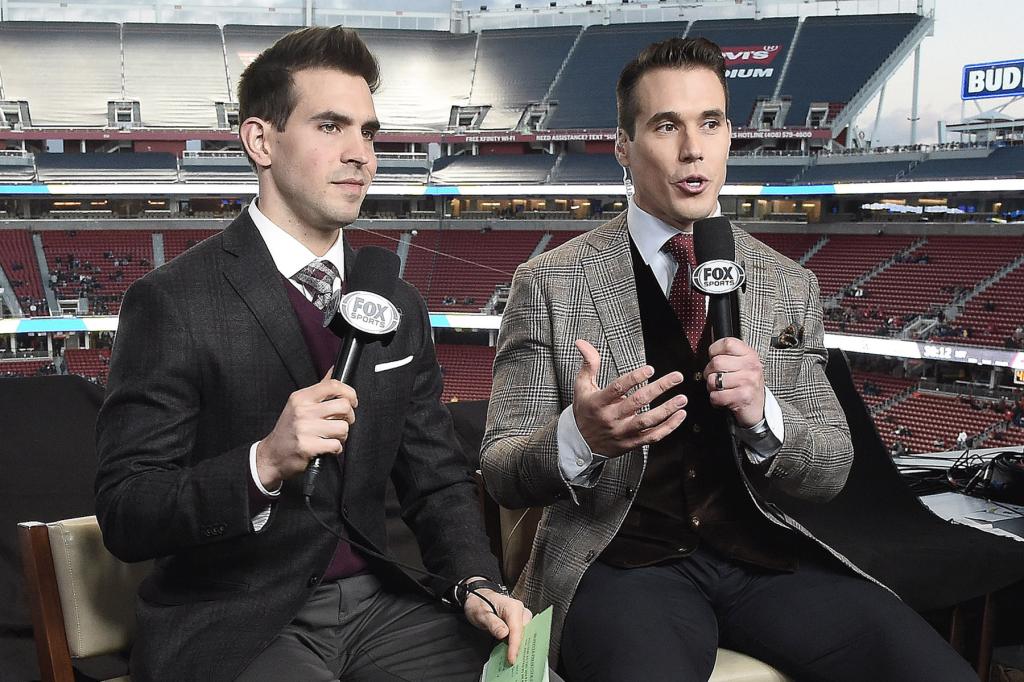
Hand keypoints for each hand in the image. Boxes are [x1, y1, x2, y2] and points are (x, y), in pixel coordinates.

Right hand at [255, 369, 357, 488]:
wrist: (272, 455)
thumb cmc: (289, 429)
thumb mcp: (299, 404)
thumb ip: (320, 388)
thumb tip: (334, 369)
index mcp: (301, 397)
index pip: (333, 385)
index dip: (350, 393)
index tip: (352, 401)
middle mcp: (302, 411)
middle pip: (343, 406)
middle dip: (349, 417)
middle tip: (342, 422)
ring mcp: (304, 429)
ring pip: (343, 427)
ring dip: (342, 435)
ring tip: (332, 436)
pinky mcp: (308, 446)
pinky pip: (336, 445)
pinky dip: (336, 449)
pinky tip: (327, 447)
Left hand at [463, 586, 532, 664]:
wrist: (476, 596)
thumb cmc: (478, 603)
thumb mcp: (481, 613)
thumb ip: (493, 623)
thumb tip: (504, 634)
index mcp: (512, 606)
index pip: (517, 629)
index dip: (515, 646)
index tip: (512, 659)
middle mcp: (519, 610)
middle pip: (525, 632)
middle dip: (521, 647)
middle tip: (515, 662)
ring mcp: (520, 616)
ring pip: (525, 634)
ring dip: (520, 646)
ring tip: (514, 660)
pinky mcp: (517, 622)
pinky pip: (520, 634)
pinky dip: (517, 643)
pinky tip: (512, 653)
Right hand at [572, 339, 687, 456]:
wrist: (581, 443)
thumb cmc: (585, 411)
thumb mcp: (582, 386)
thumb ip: (588, 364)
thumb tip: (583, 343)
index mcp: (598, 402)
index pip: (617, 388)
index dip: (634, 378)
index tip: (650, 369)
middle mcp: (611, 418)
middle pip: (637, 402)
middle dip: (659, 388)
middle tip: (676, 377)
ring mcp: (622, 432)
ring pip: (647, 421)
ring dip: (667, 410)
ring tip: (682, 399)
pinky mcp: (631, 443)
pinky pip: (653, 437)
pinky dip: (668, 427)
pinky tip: (679, 416)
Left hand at [704, 337, 764, 427]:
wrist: (758, 406)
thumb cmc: (746, 384)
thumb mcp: (742, 364)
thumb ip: (728, 355)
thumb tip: (710, 353)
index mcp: (750, 354)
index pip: (727, 343)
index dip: (715, 350)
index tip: (714, 357)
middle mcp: (751, 366)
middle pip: (716, 362)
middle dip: (709, 372)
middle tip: (715, 377)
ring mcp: (748, 381)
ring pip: (713, 380)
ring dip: (711, 387)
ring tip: (720, 389)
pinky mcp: (743, 396)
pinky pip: (716, 396)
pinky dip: (715, 399)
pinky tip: (722, 398)